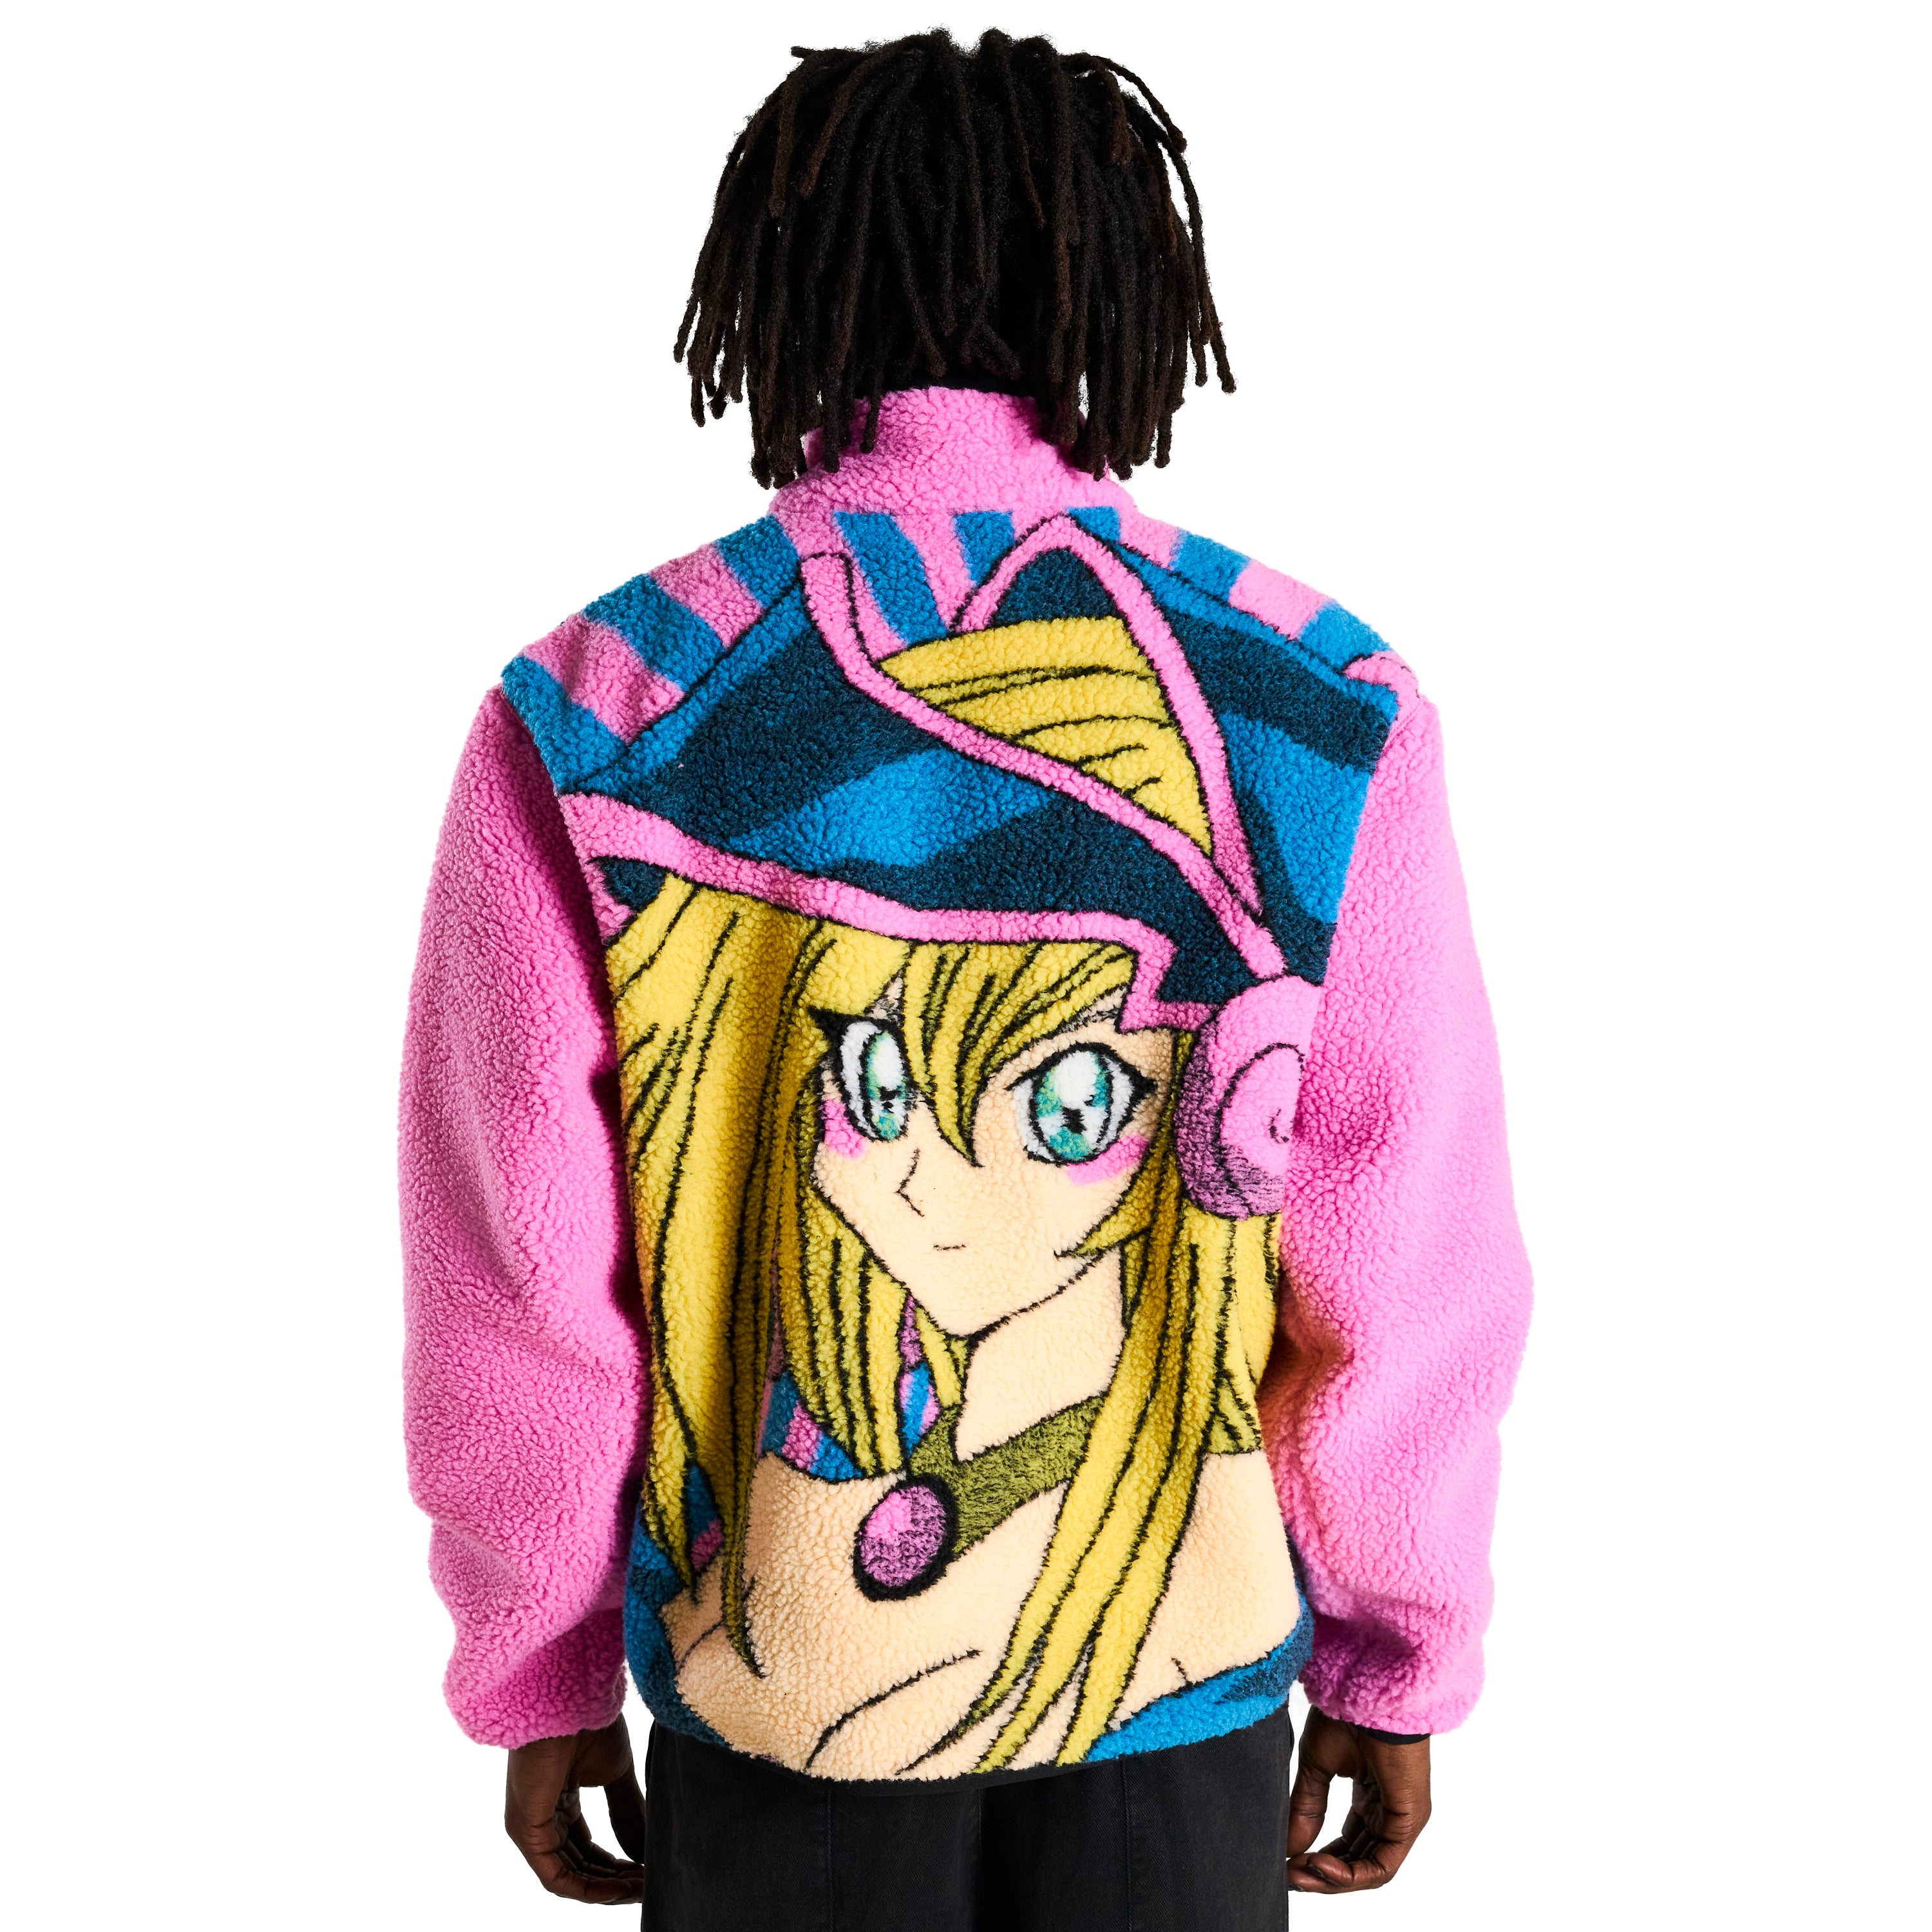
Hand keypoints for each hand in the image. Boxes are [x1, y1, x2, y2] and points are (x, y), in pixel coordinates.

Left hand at [504, 1715, 648, 1904]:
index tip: (648, 1872)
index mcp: (558, 1805)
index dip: (617, 1867)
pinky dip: (588, 1888)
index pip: (586, 1851)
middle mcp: (541, 1822)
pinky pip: (556, 1877)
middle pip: (579, 1867)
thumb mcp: (615, 1774)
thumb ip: (628, 1813)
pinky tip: (619, 1888)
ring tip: (642, 1888)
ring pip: (569, 1877)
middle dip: (616, 1881)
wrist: (569, 1697)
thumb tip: (646, 1851)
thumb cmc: (586, 1722)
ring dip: (607, 1889)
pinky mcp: (527, 1831)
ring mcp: (531, 1829)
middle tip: (650, 1886)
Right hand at [1286, 1709, 1430, 1893]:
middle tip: (1291, 1877)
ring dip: (1334, 1879)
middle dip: (1323, 1875)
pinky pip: (1383, 1865)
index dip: (1320, 1860)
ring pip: (1371, 1869)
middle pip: (1359, 1861)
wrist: (1366, 1691)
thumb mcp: (1316, 1767)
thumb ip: (1306, 1809)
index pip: (1349, 1844)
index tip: (1288, 1863)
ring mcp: (1402, 1819)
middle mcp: (1389, 1813)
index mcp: (1371, 1797)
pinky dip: (1352, 1874)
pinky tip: (1321, 1866)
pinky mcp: (1409, 1821)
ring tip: (1301, 1874)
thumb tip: (1290, 1850)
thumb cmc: (1346, 1714)